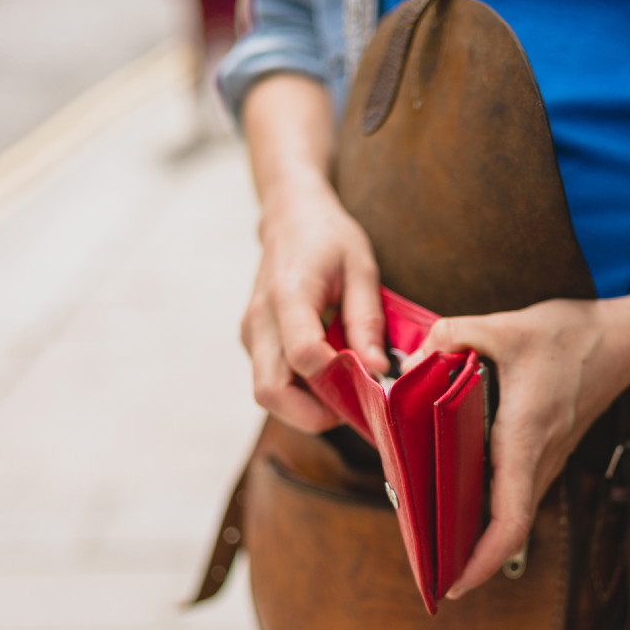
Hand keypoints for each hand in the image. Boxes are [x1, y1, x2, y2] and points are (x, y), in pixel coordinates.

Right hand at [240, 178, 390, 432]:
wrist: (290, 216)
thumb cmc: (329, 237)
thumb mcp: (361, 268)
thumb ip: (366, 320)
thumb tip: (378, 370)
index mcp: (289, 295)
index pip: (303, 355)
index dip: (338, 378)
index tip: (373, 379)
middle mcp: (260, 320)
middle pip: (272, 392)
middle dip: (315, 413)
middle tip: (357, 406)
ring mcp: (251, 335)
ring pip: (268, 394)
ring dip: (307, 407)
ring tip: (348, 392)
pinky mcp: (254, 343)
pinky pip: (272, 382)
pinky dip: (301, 393)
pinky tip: (332, 378)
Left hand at [406, 298, 629, 598]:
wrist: (621, 341)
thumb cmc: (571, 337)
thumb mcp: (504, 326)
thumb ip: (451, 337)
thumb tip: (415, 361)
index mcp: (525, 435)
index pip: (510, 518)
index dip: (484, 560)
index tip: (455, 583)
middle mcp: (539, 458)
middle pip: (507, 526)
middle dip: (468, 555)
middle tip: (427, 565)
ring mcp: (547, 459)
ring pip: (512, 512)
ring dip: (477, 533)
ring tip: (431, 535)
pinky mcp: (547, 452)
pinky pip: (515, 491)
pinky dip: (488, 506)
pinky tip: (455, 494)